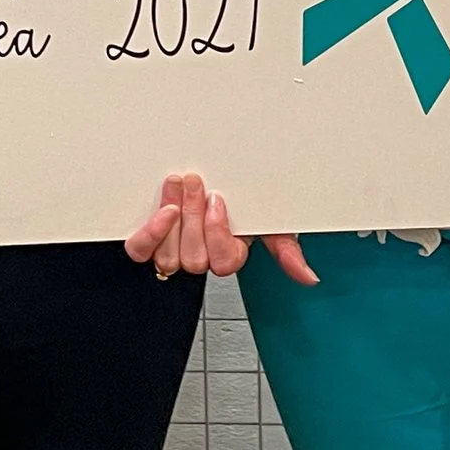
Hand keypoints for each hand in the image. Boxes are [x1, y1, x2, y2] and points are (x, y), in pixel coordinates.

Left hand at [123, 172, 317, 284]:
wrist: (208, 171)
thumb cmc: (241, 196)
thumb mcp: (268, 216)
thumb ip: (286, 246)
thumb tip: (309, 278)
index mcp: (229, 252)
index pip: (223, 263)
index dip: (217, 235)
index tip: (218, 200)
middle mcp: (199, 255)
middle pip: (195, 258)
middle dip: (194, 217)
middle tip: (197, 183)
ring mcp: (171, 249)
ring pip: (169, 257)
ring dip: (173, 219)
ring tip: (177, 184)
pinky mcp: (147, 240)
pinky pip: (140, 252)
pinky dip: (149, 234)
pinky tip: (161, 210)